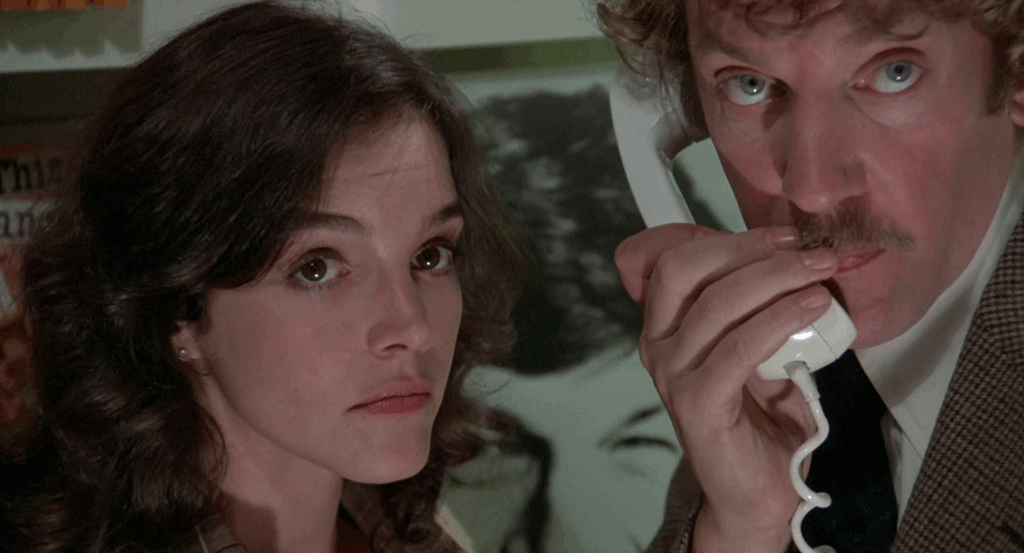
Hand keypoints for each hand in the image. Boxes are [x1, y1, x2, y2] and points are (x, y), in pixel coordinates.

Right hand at [615, 223, 838, 552]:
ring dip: (776, 278)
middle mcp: (658, 343)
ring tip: (822, 275)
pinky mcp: (695, 403)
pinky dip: (779, 319)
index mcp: (666, 323)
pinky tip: (812, 308)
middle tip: (804, 249)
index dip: (719, 235)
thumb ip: (762, 304)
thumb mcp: (761, 345)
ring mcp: (672, 373)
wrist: (759, 491)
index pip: (669, 256)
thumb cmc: (762, 418)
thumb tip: (801, 256)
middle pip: (683, 267)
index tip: (778, 234)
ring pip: (716, 302)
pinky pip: (737, 347)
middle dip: (747, 247)